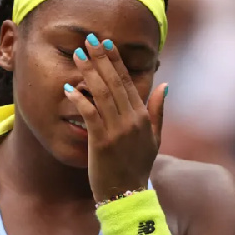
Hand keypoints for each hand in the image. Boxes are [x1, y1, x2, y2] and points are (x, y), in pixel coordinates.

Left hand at [63, 33, 167, 202]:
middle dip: (101, 59)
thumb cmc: (137, 166)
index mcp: (142, 116)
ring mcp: (117, 130)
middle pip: (114, 82)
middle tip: (88, 40)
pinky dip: (80, 100)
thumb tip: (165, 85)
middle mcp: (131, 120)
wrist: (127, 195)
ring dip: (89, 73)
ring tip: (78, 55)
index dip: (116, 61)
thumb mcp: (154, 138)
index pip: (127, 82)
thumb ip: (158, 110)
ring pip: (102, 94)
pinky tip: (69, 89)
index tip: (106, 42)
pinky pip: (89, 115)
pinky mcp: (102, 142)